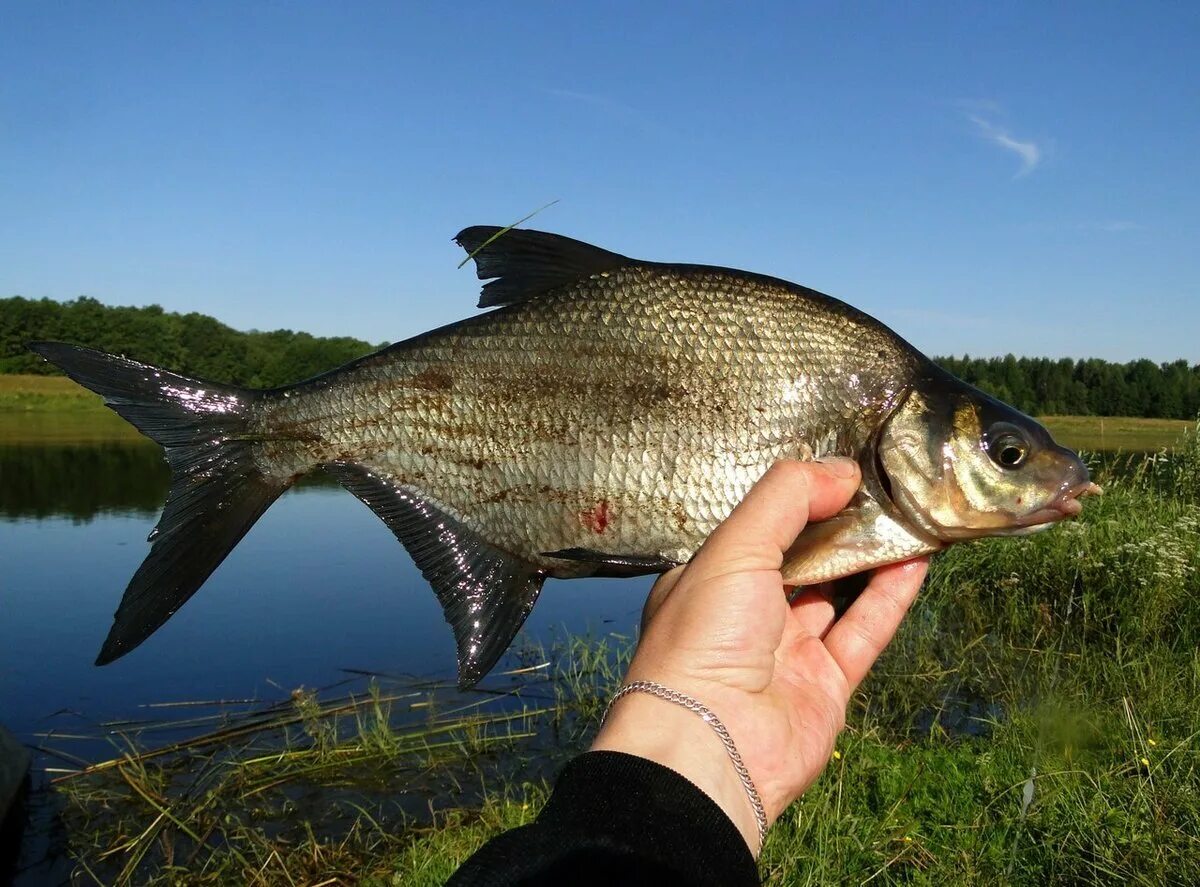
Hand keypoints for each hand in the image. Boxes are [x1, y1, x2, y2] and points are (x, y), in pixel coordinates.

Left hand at [590, 458, 928, 852]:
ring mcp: (786, 651)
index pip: (755, 527)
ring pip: (837, 593)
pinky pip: (862, 632)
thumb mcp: (734, 546)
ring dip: (871, 556)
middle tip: (882, 486)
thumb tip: (840, 470)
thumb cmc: (704, 636)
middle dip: (838, 524)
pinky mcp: (825, 685)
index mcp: (707, 579)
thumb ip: (785, 498)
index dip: (795, 498)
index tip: (838, 467)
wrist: (712, 743)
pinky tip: (915, 560)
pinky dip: (888, 597)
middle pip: (801, 558)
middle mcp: (744, 613)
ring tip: (909, 513)